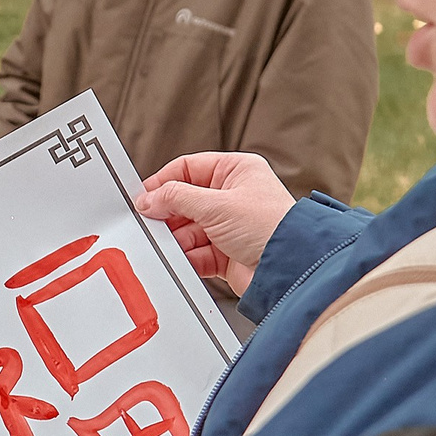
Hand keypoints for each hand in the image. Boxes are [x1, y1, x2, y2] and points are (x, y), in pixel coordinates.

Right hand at [134, 152, 295, 295]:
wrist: (291, 268)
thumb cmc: (271, 226)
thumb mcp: (217, 204)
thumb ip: (177, 198)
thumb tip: (150, 197)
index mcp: (237, 171)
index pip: (189, 168)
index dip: (164, 181)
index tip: (144, 196)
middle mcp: (234, 196)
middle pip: (186, 201)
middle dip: (169, 215)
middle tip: (151, 223)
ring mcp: (231, 226)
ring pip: (190, 230)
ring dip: (177, 239)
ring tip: (168, 245)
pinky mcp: (228, 253)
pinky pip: (198, 253)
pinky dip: (188, 258)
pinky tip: (183, 259)